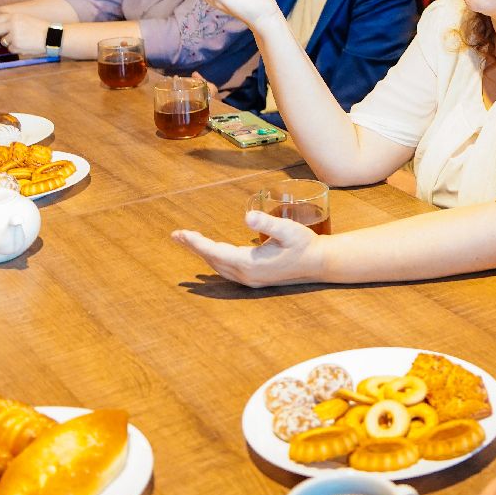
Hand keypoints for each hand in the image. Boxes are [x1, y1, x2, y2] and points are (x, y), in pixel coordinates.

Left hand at [0, 11, 47, 54]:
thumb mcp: (24, 20)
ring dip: (8, 42)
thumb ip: (11, 23)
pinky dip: (17, 48)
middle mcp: (12, 24)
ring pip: (3, 41)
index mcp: (14, 17)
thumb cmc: (40, 29)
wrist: (52, 37)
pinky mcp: (16, 45)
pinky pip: (11, 48)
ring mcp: (13, 35)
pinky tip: (26, 45)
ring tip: (22, 40)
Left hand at [171, 210, 324, 287]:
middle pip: (212, 261)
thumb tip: (247, 216)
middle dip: (194, 248)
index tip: (182, 234)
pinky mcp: (254, 278)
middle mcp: (246, 275)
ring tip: (188, 243)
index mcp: (250, 264)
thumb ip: (267, 223)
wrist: (319, 263)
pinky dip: (214, 261)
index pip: (215, 252)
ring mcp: (250, 279)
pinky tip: (211, 255)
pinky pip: (226, 270)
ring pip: (218, 267)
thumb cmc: (304, 244)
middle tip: (176, 236)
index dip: (197, 243)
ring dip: (202, 255)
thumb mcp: (288, 230)